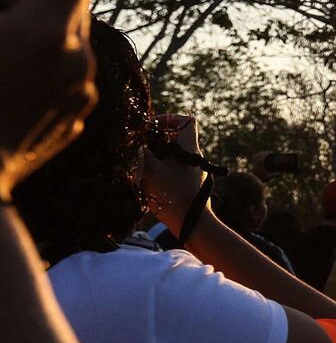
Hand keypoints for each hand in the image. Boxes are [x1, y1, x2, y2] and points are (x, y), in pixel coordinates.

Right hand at [0, 0, 95, 199]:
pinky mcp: (76, 118)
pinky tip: (10, 63)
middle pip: (75, 0)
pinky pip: (69, 71)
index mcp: (44, 33)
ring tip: (2, 24)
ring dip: (44, 19)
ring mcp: (80, 92)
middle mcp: (75, 60)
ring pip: (73, 36)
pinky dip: (47, 54)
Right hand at [141, 114, 212, 232]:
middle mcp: (194, 157)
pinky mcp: (188, 183)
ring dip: (156, 154)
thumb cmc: (173, 194)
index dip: (170, 118)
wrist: (191, 223)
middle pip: (177, 136)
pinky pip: (173, 167)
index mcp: (190, 148)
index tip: (153, 127)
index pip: (188, 121)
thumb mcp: (151, 169)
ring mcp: (192, 170)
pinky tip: (147, 178)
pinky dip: (160, 168)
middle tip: (142, 146)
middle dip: (157, 138)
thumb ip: (141, 152)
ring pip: (172, 153)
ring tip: (142, 163)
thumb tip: (134, 141)